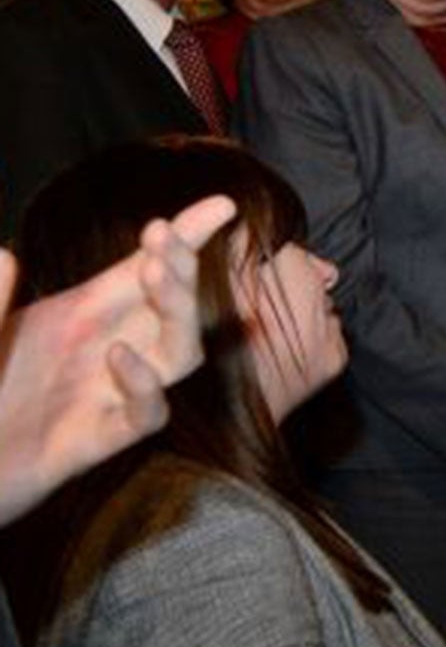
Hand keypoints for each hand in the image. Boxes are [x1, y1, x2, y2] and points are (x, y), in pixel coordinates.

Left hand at [0, 195, 236, 524]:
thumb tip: (6, 253)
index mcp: (78, 315)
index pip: (145, 269)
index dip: (187, 238)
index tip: (223, 206)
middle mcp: (106, 349)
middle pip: (171, 306)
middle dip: (180, 268)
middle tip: (164, 238)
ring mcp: (107, 395)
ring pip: (178, 354)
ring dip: (178, 314)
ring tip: (155, 277)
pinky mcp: (98, 440)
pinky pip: (146, 415)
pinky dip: (144, 387)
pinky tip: (120, 357)